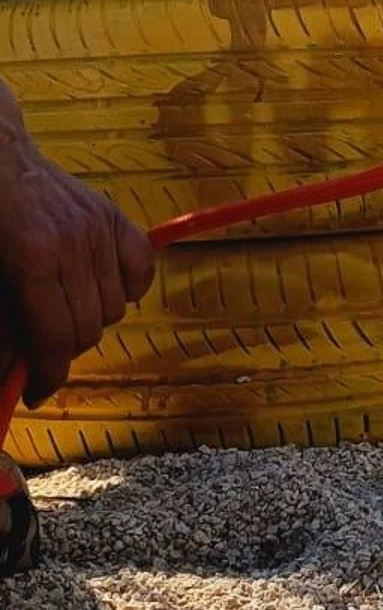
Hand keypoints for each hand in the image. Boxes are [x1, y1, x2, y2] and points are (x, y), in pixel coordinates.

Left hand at [0, 83, 154, 406]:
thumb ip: (5, 326)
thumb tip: (13, 374)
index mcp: (32, 260)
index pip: (54, 339)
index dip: (46, 376)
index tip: (36, 391)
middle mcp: (73, 246)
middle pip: (87, 329)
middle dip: (63, 348)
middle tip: (42, 345)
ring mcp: (99, 230)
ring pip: (115, 308)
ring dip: (91, 318)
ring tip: (64, 308)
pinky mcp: (116, 218)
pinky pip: (141, 272)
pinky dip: (127, 288)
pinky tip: (99, 287)